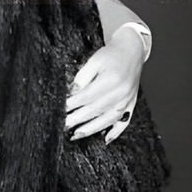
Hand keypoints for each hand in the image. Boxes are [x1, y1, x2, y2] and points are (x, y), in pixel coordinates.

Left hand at [65, 27, 144, 142]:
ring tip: (77, 135)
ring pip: (108, 119)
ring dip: (92, 129)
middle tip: (62, 126)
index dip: (71, 105)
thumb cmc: (111, 55)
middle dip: (77, 120)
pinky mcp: (131, 104)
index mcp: (110, 80)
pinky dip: (116, 132)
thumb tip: (72, 92)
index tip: (59, 110)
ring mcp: (128, 100)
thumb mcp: (94, 60)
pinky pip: (124, 122)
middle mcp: (121, 92)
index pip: (86, 97)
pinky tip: (105, 139)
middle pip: (95, 110)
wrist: (131, 52)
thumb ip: (82, 77)